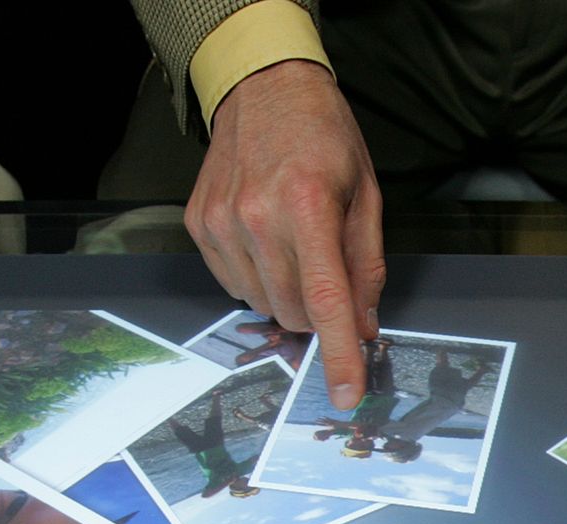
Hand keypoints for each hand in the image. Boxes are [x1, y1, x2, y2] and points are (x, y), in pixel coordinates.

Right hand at [187, 60, 384, 409]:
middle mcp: (257, 216)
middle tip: (327, 273)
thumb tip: (363, 327)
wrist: (263, 88)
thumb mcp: (365, 193)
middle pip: (293, 311)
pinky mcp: (200, 226)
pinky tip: (266, 241)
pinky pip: (233, 284)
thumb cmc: (323, 136)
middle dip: (318, 311)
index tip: (349, 392)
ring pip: (262, 304)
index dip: (339, 354)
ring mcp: (222, 223)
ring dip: (285, 293)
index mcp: (308, 204)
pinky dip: (256, 278)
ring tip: (293, 244)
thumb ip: (366, 265)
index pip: (326, 299)